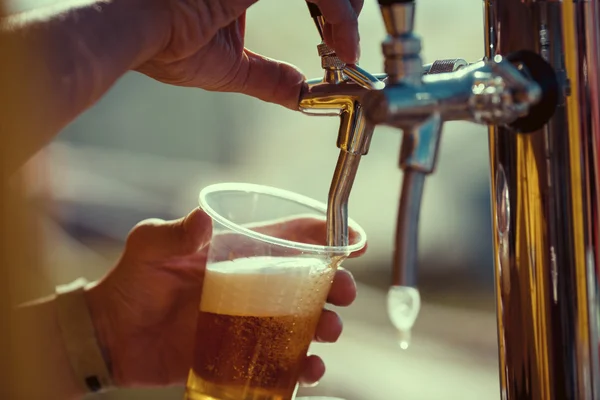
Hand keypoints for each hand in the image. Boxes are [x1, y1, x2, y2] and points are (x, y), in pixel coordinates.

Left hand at [86, 208, 365, 386]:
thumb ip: (174, 233)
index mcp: (240, 252)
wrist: (113, 334)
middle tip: (344, 294)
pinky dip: (303, 366)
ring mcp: (251, 320)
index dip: (327, 235)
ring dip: (327, 326)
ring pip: (305, 321)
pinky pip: (283, 360)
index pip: (292, 238)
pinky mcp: (243, 352)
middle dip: (336, 285)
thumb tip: (204, 217)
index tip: (356, 239)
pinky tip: (307, 369)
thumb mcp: (150, 247)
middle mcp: (254, 284)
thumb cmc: (132, 280)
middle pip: (309, 281)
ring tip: (328, 332)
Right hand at [138, 0, 363, 108]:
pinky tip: (343, 44)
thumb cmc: (166, 46)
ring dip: (348, 14)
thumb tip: (299, 94)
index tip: (340, 48)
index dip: (334, 13)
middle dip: (347, 8)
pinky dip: (341, 18)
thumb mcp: (231, 67)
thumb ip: (269, 77)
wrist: (137, 34)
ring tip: (346, 47)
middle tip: (347, 46)